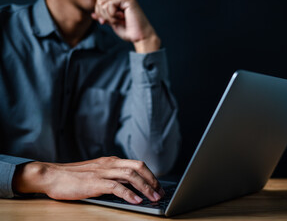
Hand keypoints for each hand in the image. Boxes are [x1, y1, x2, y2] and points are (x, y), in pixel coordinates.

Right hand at [12, 156, 164, 203]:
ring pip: (131, 176)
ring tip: (153, 198)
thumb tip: (128, 187)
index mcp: (111, 161)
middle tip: (160, 192)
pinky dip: (129, 194)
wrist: (51, 175)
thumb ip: (111, 177)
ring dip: (145, 188)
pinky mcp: (95, 183)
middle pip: (138, 167)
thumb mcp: (96, 173)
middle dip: (152, 180)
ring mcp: (102, 172)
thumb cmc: (72, 177)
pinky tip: (136, 201)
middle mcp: (109, 164)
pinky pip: (116, 187)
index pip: (137, 165)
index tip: (157, 186)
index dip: (150, 175)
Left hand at [91, 0, 160, 52]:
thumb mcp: (112, 23)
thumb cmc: (129, 31)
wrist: (140, 37)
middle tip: (117, 21)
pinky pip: (110, 5)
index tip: (111, 22)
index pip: (99, 2)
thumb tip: (92, 14)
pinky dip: (113, 15)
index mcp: (118, 0)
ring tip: (121, 20)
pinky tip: (123, 18)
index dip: (101, 14)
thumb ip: (104, 17)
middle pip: (99, 1)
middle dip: (104, 15)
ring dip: (110, 16)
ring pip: (103, 4)